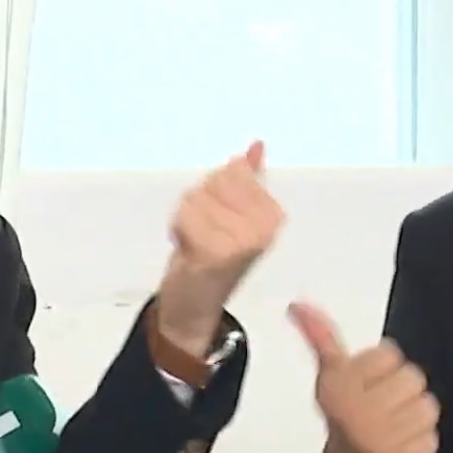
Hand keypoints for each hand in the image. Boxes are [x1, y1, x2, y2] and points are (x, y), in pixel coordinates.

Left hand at [155, 142, 284, 354]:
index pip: (233, 171)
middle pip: (215, 182)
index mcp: (273, 215)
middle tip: (204, 229)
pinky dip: (179, 228)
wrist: (194, 307)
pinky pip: (186, 216)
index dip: (215, 188)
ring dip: (187, 216)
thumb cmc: (214, 255)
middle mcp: (264, 227)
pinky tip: (186, 246)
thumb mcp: (234, 213)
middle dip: (201, 200)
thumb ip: (247, 177)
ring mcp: (242, 241)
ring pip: (197, 197)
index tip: (217, 216)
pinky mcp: (217, 253)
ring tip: (196, 239)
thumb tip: (257, 145)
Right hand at [292, 302, 439, 452]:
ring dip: (416, 416)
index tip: (368, 383)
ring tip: (396, 425)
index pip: (389, 354)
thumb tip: (298, 305)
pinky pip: (432, 436)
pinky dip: (422, 441)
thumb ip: (321, 337)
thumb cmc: (345, 416)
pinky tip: (403, 445)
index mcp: (337, 388)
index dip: (382, 367)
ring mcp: (379, 441)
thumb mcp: (331, 375)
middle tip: (385, 406)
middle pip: (413, 377)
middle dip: (403, 390)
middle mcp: (356, 414)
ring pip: (427, 406)